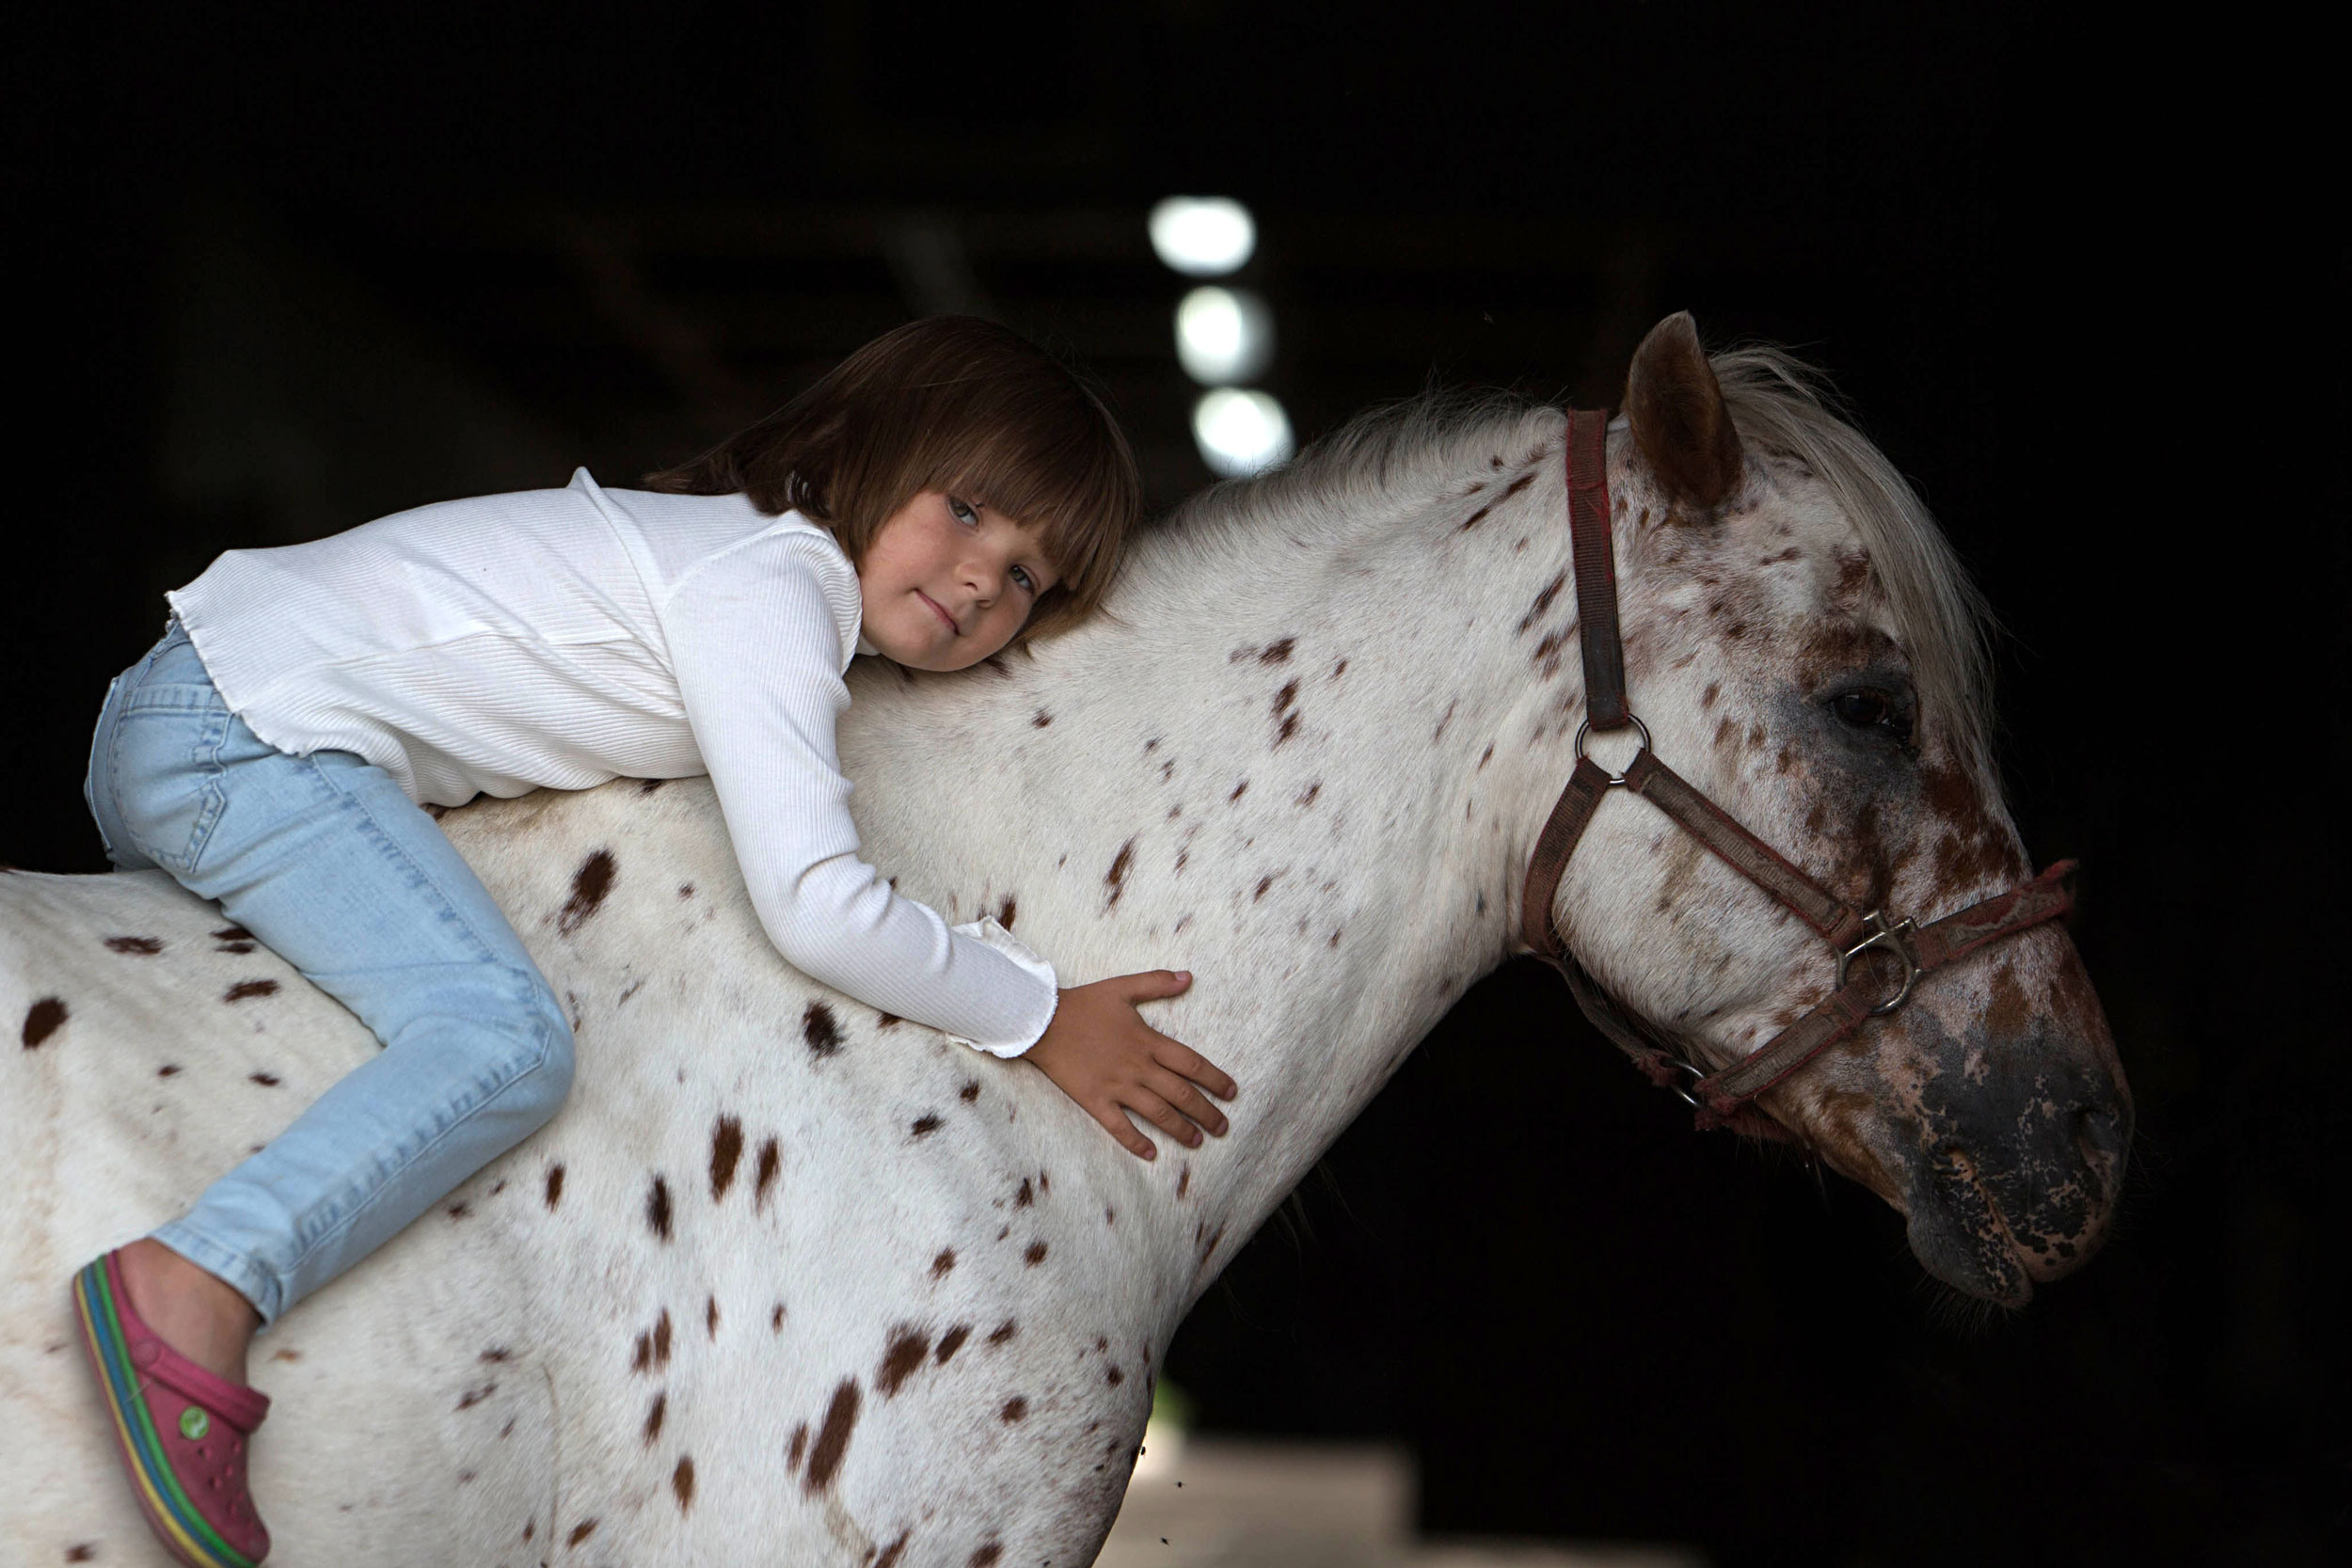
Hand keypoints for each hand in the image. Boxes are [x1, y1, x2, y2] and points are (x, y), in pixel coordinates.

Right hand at [1023, 970, 1237, 1159]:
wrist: (1041, 1021)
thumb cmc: (1083, 1003)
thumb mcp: (1122, 987)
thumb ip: (1157, 983)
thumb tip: (1188, 977)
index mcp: (1148, 1041)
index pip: (1192, 1064)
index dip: (1215, 1080)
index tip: (1232, 1093)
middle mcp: (1138, 1067)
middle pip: (1181, 1094)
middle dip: (1206, 1113)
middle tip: (1223, 1127)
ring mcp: (1117, 1086)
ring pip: (1157, 1114)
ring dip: (1181, 1130)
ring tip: (1199, 1141)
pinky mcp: (1095, 1100)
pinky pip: (1119, 1127)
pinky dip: (1136, 1142)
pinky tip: (1151, 1154)